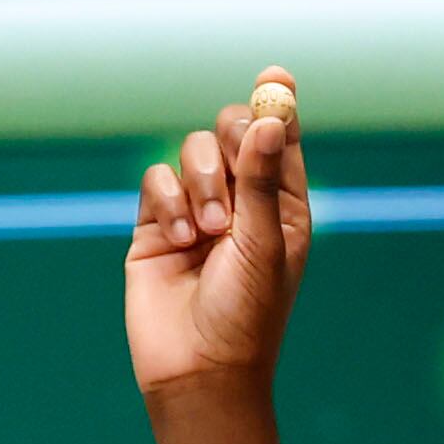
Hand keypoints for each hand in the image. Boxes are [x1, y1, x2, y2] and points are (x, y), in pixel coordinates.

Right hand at [127, 72, 309, 443]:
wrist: (197, 367)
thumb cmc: (247, 312)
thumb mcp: (265, 243)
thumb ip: (264, 179)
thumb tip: (270, 117)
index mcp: (288, 205)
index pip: (282, 141)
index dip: (278, 107)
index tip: (274, 76)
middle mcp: (245, 202)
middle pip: (232, 132)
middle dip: (230, 146)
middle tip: (236, 179)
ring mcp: (198, 210)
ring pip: (192, 152)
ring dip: (201, 184)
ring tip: (208, 233)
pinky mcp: (155, 223)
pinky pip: (156, 180)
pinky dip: (167, 202)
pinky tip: (177, 240)